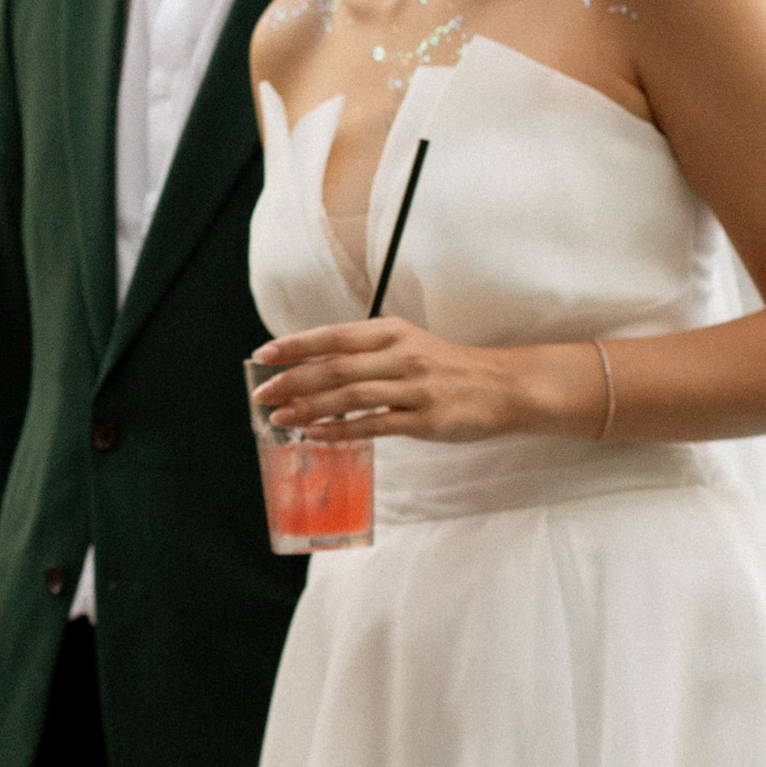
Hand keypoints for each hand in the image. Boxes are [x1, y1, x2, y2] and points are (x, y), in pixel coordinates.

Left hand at [249, 318, 548, 445]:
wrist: (503, 387)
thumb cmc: (448, 368)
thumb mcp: (407, 346)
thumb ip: (367, 353)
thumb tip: (315, 366)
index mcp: (392, 332)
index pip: (334, 336)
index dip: (296, 345)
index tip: (264, 356)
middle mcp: (401, 355)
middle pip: (335, 366)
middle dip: (292, 380)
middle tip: (262, 393)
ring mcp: (414, 387)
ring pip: (350, 396)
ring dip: (309, 407)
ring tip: (280, 418)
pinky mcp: (425, 419)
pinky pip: (374, 426)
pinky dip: (341, 430)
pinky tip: (315, 434)